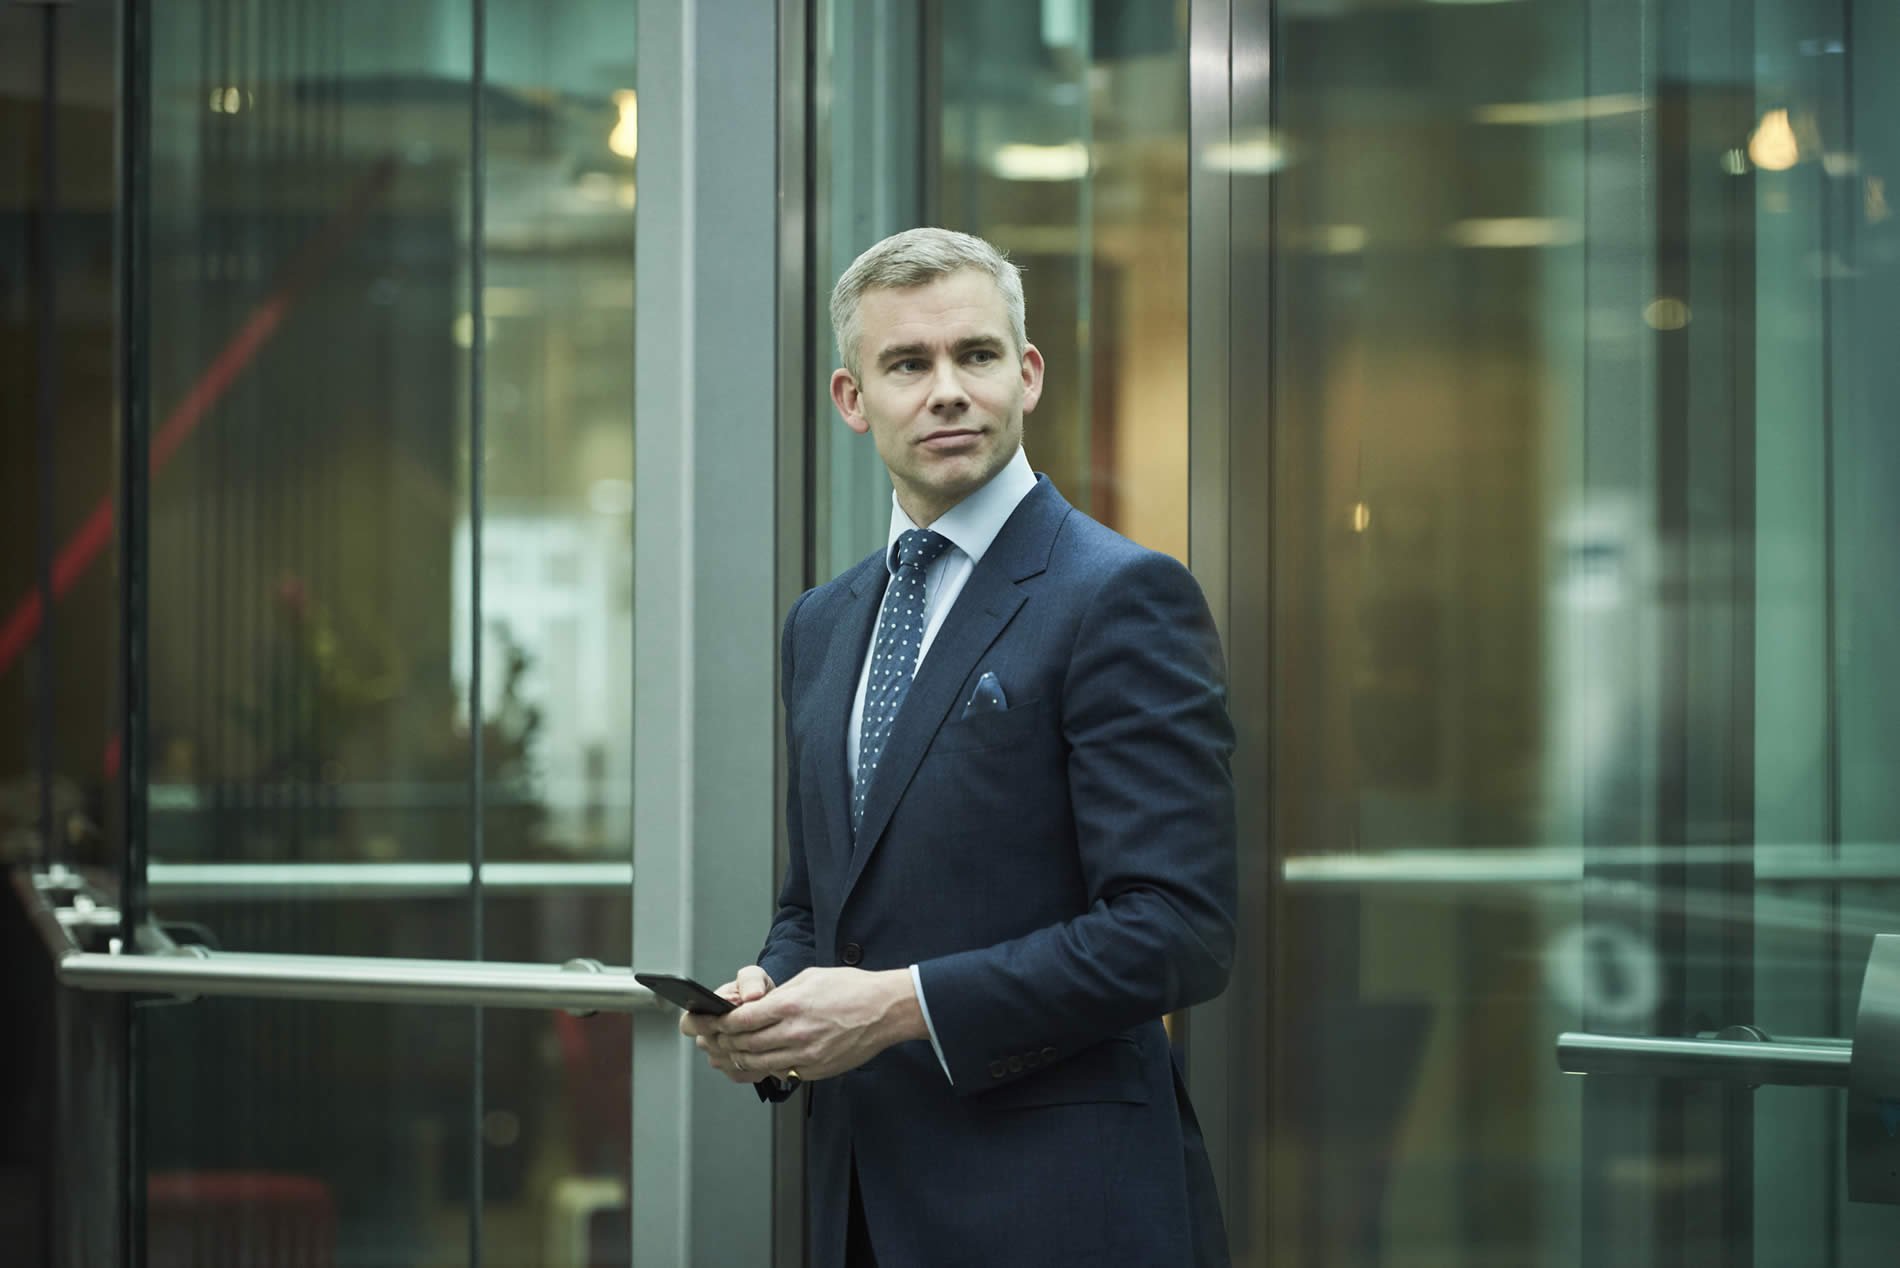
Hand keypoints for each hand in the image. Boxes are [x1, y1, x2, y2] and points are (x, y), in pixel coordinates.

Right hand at [682, 965, 776, 1083]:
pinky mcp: (735, 1072)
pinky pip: (741, 1073)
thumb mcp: (755, 978)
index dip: (703, 1023)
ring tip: (763, 1039)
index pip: (688, 1024)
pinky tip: (766, 1052)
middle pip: (708, 1045)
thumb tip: (751, 995)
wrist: (775, 1012)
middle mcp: (707, 1037)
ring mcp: (719, 1057)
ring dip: (742, 1051)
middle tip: (750, 1028)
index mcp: (703, 1012)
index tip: (721, 1020)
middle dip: (729, 1036)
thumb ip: (750, 980)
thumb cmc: (758, 992)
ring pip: (725, 1061)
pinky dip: (754, 1065)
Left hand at [711, 966, 925, 1081]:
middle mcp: (795, 1033)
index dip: (721, 1023)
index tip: (714, 1022)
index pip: (741, 1020)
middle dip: (725, 1042)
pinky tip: (762, 1058)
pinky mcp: (815, 1070)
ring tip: (733, 1050)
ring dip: (740, 1057)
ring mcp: (806, 1056)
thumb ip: (778, 995)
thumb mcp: (808, 978)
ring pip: (758, 1063)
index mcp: (790, 1006)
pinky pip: (781, 1072)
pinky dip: (766, 1066)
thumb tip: (753, 1006)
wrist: (885, 1010)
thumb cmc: (851, 989)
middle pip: (744, 1044)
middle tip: (716, 1038)